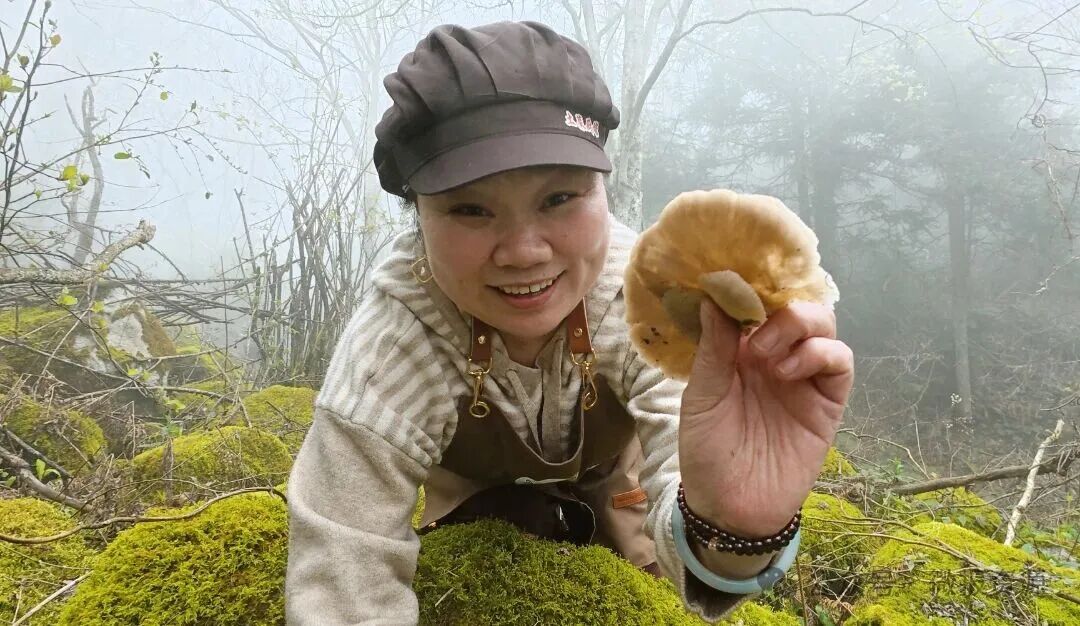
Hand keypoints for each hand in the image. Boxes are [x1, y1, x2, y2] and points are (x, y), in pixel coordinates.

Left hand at [677, 299, 853, 536]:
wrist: (730, 507)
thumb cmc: (707, 452)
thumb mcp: (700, 398)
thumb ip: (712, 349)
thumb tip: (712, 297)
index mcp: (739, 349)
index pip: (757, 302)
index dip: (752, 286)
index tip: (735, 277)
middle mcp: (775, 356)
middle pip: (797, 304)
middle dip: (780, 304)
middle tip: (754, 329)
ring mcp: (804, 377)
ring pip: (824, 326)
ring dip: (798, 327)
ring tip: (766, 357)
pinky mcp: (828, 402)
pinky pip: (840, 362)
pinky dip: (820, 353)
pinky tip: (788, 371)